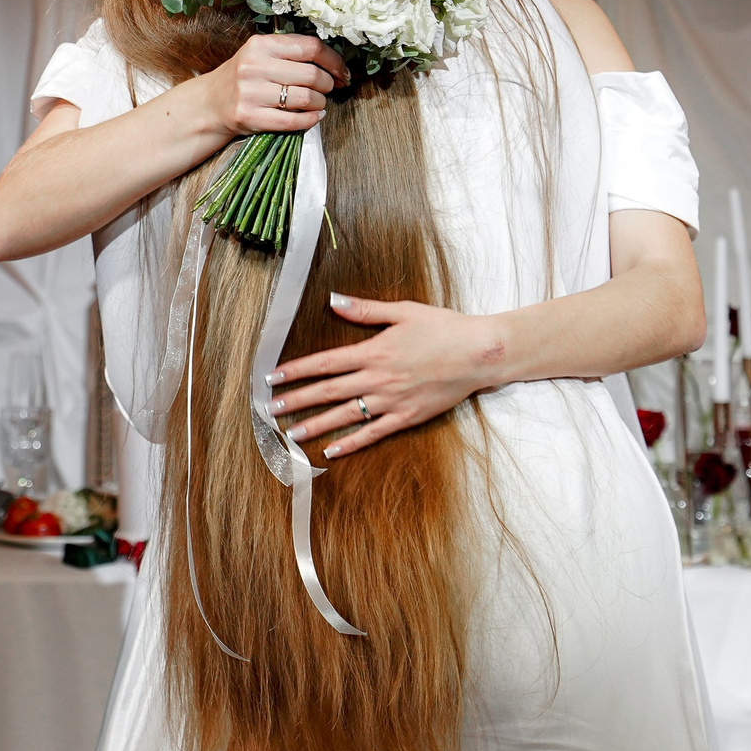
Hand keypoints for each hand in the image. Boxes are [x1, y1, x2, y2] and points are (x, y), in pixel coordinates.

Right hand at [194, 34, 350, 137]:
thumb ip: (290, 52)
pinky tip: (314, 116)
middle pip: (311, 75)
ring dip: (320, 103)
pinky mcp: (250, 117)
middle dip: (328, 84)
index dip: (334, 60)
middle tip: (329, 88)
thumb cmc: (243, 77)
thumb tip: (333, 63)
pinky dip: (311, 120)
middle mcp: (254, 66)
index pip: (310, 47)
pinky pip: (293, 121)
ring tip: (319, 103)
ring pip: (305, 99)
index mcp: (261, 45)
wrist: (210, 104)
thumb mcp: (260, 54)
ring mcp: (251, 93)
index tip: (342, 71)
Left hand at [267, 294, 506, 457]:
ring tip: (290, 433)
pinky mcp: (408, 417)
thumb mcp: (403, 311)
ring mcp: (392, 401)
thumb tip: (333, 300)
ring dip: (316, 424)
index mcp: (373, 351)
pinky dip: (351, 443)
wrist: (479, 354)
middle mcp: (378, 378)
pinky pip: (374, 433)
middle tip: (270, 409)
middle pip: (328, 391)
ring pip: (346, 415)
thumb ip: (365, 310)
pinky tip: (331, 450)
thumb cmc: (443, 327)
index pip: (325, 363)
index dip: (296, 371)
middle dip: (297, 400)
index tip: (273, 378)